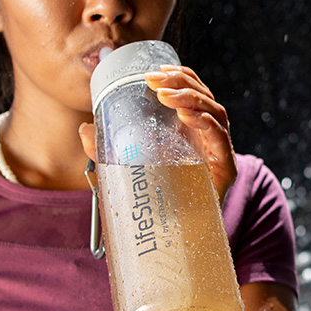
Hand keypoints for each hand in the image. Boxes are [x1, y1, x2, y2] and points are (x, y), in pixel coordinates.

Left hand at [77, 65, 236, 202]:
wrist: (177, 240)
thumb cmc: (156, 202)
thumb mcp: (127, 172)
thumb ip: (106, 153)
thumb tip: (85, 129)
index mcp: (192, 132)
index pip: (194, 93)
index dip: (180, 77)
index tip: (156, 71)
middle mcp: (209, 138)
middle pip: (205, 98)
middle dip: (181, 83)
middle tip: (154, 81)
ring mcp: (220, 153)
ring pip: (215, 112)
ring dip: (191, 98)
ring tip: (166, 96)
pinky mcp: (226, 171)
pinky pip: (221, 139)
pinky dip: (205, 123)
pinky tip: (186, 116)